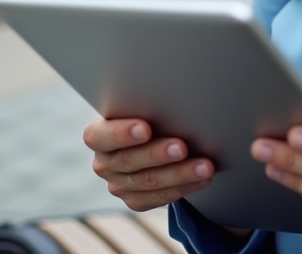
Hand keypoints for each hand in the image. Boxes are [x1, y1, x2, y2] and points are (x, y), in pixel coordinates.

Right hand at [83, 118, 214, 211]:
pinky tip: (202, 178)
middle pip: (128, 161)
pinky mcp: (135, 200)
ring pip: (148, 182)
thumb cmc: (149, 116)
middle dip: (158, 154)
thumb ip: (147, 107)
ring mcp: (118, 184)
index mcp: (97, 135)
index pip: (100, 136)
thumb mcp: (142, 107)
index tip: (146, 128)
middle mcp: (104, 162)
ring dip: (180, 173)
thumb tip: (174, 102)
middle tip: (182, 147)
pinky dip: (184, 187)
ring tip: (204, 166)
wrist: (154, 139)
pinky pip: (159, 197)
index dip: (121, 133)